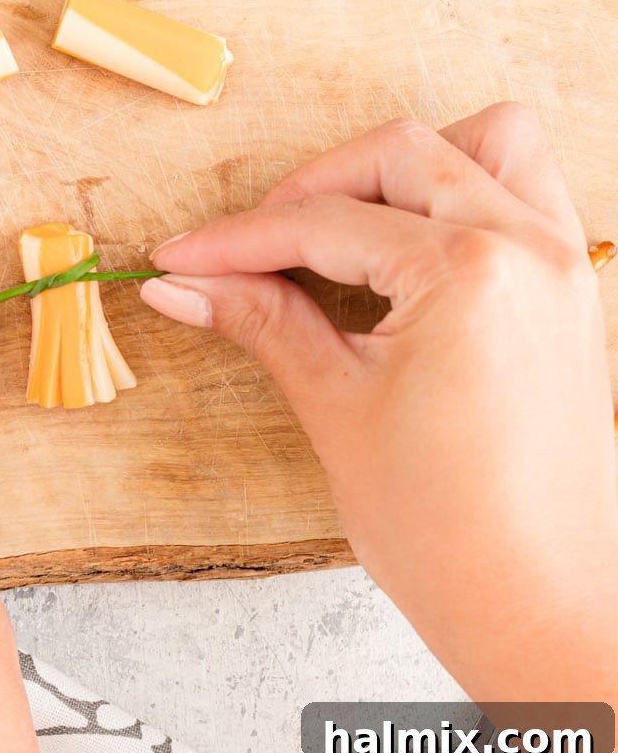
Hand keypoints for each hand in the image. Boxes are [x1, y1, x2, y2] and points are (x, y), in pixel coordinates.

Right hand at [140, 104, 617, 714]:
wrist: (535, 606)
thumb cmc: (450, 528)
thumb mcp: (336, 407)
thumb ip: (261, 320)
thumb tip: (182, 283)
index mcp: (471, 273)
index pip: (325, 225)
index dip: (236, 240)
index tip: (180, 256)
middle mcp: (531, 249)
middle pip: (401, 155)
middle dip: (309, 190)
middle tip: (245, 248)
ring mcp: (565, 266)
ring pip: (487, 146)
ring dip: (403, 170)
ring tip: (338, 226)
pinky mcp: (573, 293)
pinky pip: (525, 195)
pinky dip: (460, 195)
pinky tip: (403, 250)